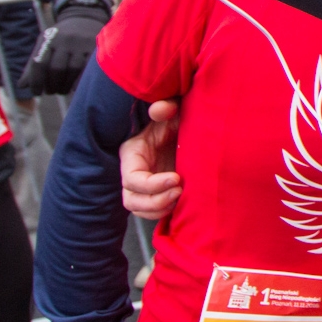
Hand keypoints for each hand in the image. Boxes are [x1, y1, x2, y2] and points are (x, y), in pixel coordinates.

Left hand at [18, 3, 106, 94]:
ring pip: (73, 70)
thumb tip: (22, 86)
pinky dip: (80, 81)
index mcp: (49, 39)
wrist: (84, 19)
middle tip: (51, 92)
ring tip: (62, 90)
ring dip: (66, 85)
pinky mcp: (95, 47)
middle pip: (57, 68)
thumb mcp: (45, 45)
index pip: (39, 63)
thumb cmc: (60, 39)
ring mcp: (81, 43)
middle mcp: (64, 39)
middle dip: (52, 85)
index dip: (36, 81)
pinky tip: (76, 87)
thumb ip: (33, 65)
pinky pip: (87, 69)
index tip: (36, 93)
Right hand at [121, 100, 180, 219]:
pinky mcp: (159, 193)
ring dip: (160, 209)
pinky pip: (155, 211)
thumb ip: (166, 108)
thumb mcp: (172, 111)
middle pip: (131, 200)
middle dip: (154, 202)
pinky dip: (167, 213)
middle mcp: (136, 173)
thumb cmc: (176, 119)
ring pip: (141, 209)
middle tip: (179, 192)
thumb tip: (161, 109)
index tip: (176, 178)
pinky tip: (184, 205)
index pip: (132, 179)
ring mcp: (146, 186)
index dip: (151, 184)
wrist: (189, 129)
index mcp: (133, 155)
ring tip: (181, 199)